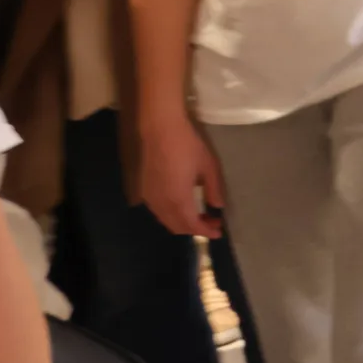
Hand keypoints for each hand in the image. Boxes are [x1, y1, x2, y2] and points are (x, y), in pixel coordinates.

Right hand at [140, 112, 225, 236]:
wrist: (160, 130)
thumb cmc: (187, 145)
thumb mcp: (208, 166)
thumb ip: (213, 189)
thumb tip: (217, 206)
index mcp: (178, 200)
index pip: (191, 225)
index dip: (205, 232)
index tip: (218, 232)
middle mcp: (161, 204)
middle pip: (177, 226)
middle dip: (196, 228)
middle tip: (212, 222)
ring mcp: (150, 198)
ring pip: (167, 221)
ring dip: (183, 223)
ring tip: (201, 215)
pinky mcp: (144, 191)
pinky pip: (159, 212)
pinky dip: (172, 216)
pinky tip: (184, 207)